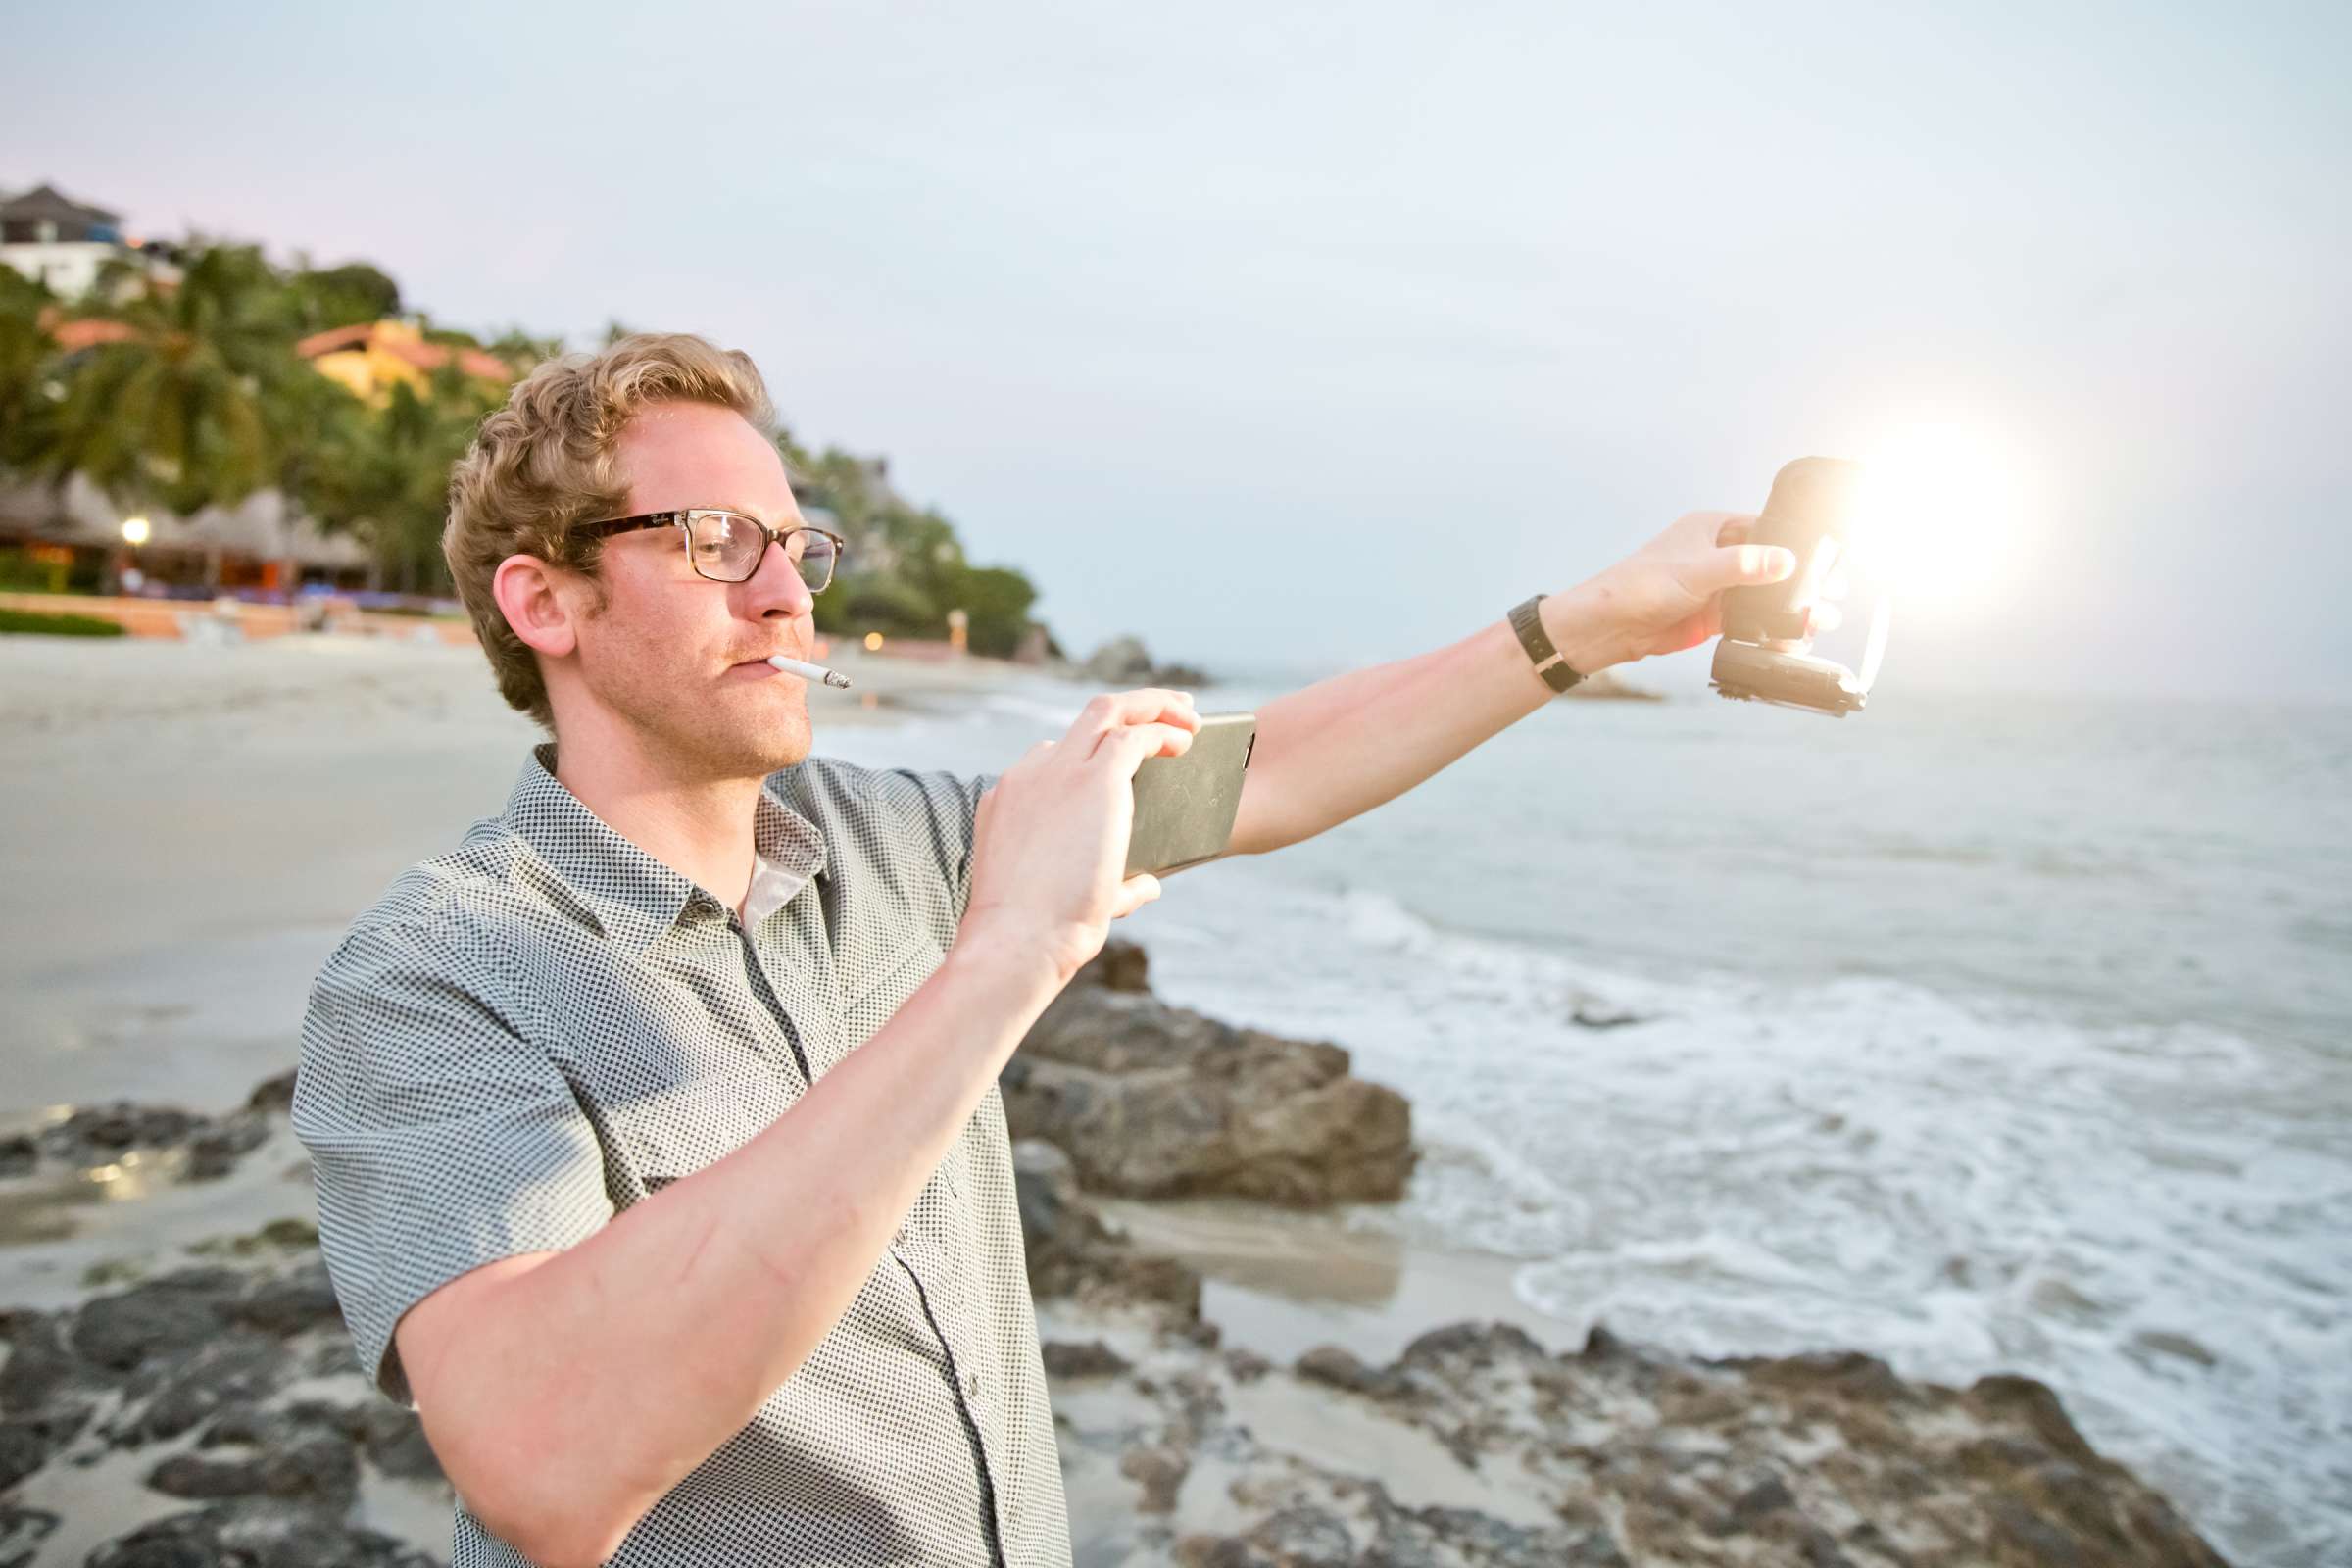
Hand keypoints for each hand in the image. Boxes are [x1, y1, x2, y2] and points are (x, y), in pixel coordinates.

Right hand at [961, 688, 1201, 985]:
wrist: (1018, 941)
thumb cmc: (1034, 934)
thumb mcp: (1063, 896)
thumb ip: (1111, 884)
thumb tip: (1150, 884)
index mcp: (1011, 798)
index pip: (1051, 754)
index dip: (1091, 754)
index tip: (1125, 762)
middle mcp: (1032, 774)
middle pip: (1085, 717)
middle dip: (1132, 707)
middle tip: (1169, 711)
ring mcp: (1061, 772)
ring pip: (1110, 709)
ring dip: (1154, 706)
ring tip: (1190, 717)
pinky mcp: (1095, 781)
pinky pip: (1135, 735)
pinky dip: (1164, 732)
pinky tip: (1186, 743)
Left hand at [1545, 512, 1838, 670]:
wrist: (1607, 628)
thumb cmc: (1638, 586)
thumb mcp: (1695, 571)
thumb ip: (1742, 565)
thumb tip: (1785, 561)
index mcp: (1712, 528)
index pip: (1764, 529)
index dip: (1795, 544)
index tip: (1825, 560)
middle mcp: (1717, 554)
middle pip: (1770, 565)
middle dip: (1800, 581)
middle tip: (1831, 595)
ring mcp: (1716, 587)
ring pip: (1763, 596)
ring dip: (1789, 609)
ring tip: (1820, 621)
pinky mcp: (1712, 616)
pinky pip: (1750, 621)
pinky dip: (1770, 630)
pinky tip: (1792, 639)